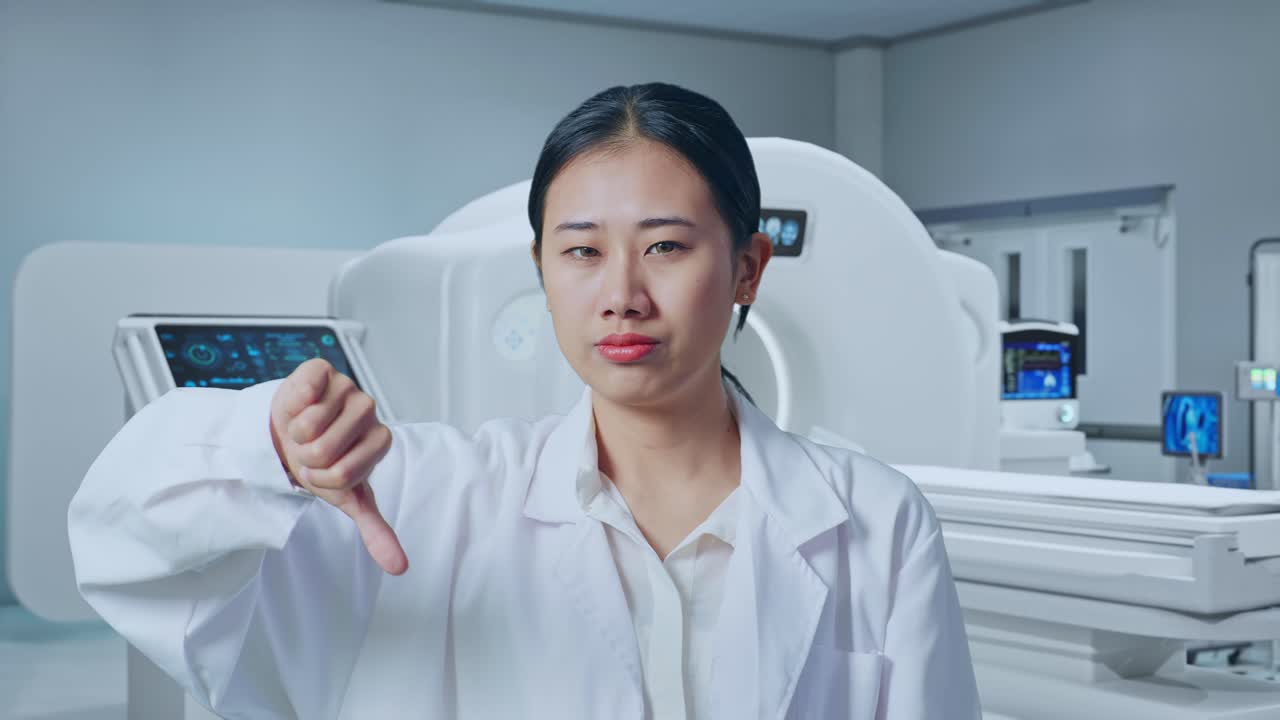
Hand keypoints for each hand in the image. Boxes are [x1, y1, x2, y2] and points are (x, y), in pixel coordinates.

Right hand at [270, 358, 406, 574]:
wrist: (289, 432)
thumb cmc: (322, 462)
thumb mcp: (346, 496)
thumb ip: (375, 529)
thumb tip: (400, 568)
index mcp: (381, 441)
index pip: (344, 474)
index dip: (321, 478)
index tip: (322, 471)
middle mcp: (369, 411)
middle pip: (325, 450)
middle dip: (305, 458)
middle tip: (308, 450)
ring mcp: (347, 387)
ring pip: (310, 423)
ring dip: (295, 433)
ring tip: (301, 430)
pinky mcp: (322, 369)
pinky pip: (304, 391)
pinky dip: (293, 405)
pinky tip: (298, 406)